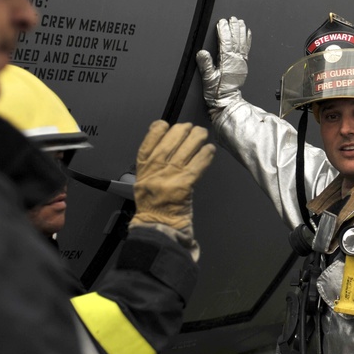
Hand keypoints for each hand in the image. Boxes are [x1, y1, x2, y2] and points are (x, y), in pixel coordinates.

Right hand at [129, 121, 214, 248]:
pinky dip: (205, 155)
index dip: (161, 128)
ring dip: (198, 138)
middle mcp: (156, 168)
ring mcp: (170, 175)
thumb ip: (154, 164)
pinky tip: (210, 150)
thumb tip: (170, 143)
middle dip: (184, 130)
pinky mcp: (184, 184)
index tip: (169, 126)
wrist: (157, 227)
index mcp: (144, 167)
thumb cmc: (153, 207)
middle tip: (192, 129)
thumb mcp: (145, 182)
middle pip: (172, 139)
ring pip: (186, 148)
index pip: (150, 139)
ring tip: (203, 135)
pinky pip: (198, 163)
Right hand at [195, 16, 251, 116]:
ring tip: (240, 22)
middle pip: (236, 40)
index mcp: (227, 62)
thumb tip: (202, 53)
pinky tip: (247, 33)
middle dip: (234, 28)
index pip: (225, 42)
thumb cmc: (217, 92)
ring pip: (242, 43)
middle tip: (233, 18)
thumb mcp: (208, 80)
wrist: (227, 102)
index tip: (222, 22)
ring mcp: (241, 62)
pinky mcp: (243, 65)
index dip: (224, 31)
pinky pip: (246, 49)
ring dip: (241, 31)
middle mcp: (236, 61)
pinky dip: (247, 40)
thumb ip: (205, 65)